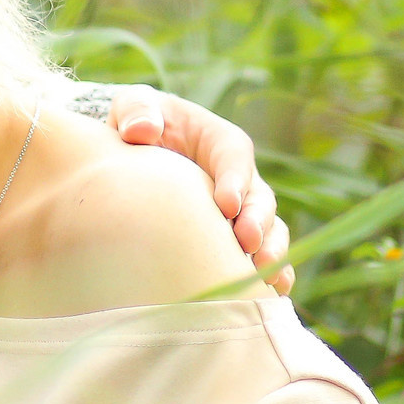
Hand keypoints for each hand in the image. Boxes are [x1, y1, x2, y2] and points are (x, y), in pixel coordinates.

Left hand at [107, 88, 293, 293]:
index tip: (225, 204)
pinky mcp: (234, 240)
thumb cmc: (138, 126)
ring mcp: (241, 211)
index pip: (234, 156)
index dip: (234, 179)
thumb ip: (137, 111)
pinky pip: (261, 257)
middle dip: (258, 221)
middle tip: (248, 242)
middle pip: (259, 198)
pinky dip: (270, 275)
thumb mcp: (134, 107)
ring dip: (269, 250)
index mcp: (219, 141)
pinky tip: (269, 296)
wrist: (133, 158)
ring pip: (268, 230)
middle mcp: (238, 178)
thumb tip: (141, 130)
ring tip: (262, 273)